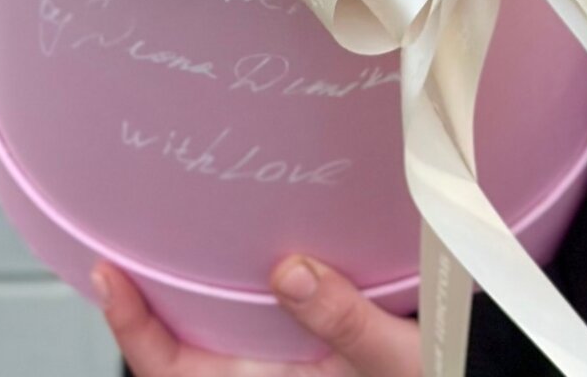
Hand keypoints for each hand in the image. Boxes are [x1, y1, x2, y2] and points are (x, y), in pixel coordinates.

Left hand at [95, 256, 421, 376]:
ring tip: (173, 225)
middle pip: (186, 345)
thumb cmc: (445, 373)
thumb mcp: (399, 362)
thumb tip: (290, 270)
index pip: (175, 371)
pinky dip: (243, 280)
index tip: (108, 275)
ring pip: (220, 328)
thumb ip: (345, 324)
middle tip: (127, 230)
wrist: (478, 369)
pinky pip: (265, 310)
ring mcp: (291, 359)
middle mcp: (268, 374)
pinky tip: (250, 239)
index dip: (132, 329)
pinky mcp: (316, 339)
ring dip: (196, 288)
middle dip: (152, 298)